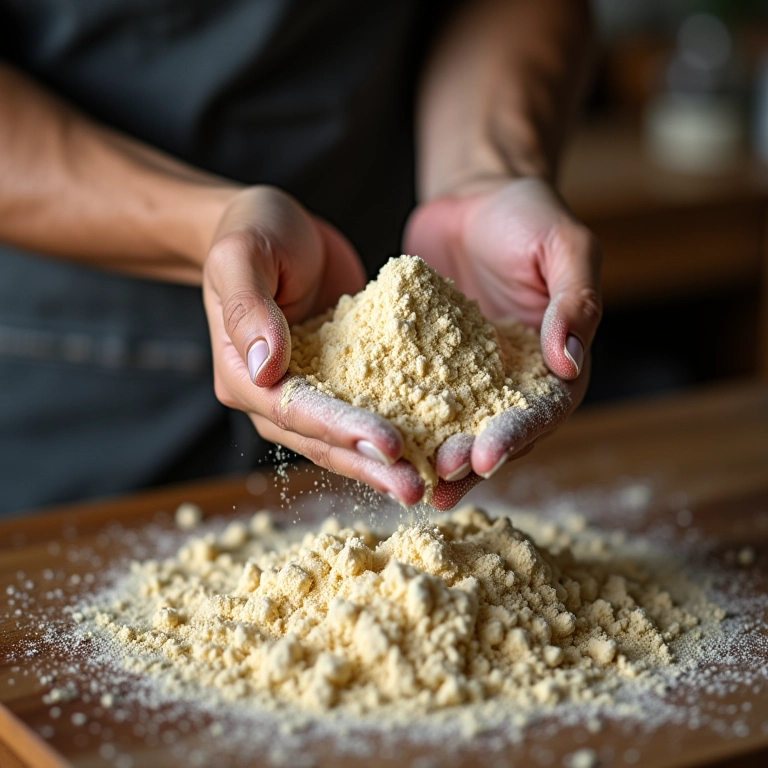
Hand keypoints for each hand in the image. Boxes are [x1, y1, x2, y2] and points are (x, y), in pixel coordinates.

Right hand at [203, 186, 424, 504]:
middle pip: (322, 440)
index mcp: (243, 374)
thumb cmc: (252, 230)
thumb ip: (249, 308)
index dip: (342, 430)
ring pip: (345, 441)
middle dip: (370, 465)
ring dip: (384, 465)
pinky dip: (394, 432)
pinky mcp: (340, 380)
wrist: (275, 226)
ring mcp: (307, 392)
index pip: (295, 410)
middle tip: (417, 487)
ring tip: (429, 484)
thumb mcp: (243, 256)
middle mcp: (273, 396)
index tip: (389, 445)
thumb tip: (266, 368)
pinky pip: (366, 411)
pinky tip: (431, 448)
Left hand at [403, 177, 601, 508]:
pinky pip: (416, 396)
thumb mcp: (565, 247)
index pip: (542, 411)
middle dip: (469, 461)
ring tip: (410, 485)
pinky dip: (401, 420)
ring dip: (435, 457)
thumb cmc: (528, 216)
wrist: (474, 197)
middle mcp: (513, 379)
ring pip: (456, 426)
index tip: (485, 457)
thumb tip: (569, 361)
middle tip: (438, 481)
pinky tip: (377, 440)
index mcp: (555, 362)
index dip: (515, 436)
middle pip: (497, 433)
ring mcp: (468, 376)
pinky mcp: (429, 363)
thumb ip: (575, 300)